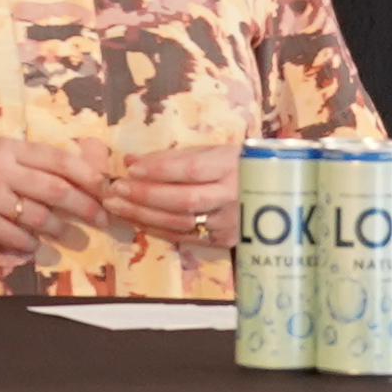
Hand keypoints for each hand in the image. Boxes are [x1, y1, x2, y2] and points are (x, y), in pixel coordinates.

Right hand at [0, 136, 122, 258]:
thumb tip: (67, 177)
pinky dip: (29, 244)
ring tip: (65, 233)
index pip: (59, 159)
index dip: (88, 175)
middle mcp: (1, 168)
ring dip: (58, 228)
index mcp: (7, 147)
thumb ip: (22, 163)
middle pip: (58, 188)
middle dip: (85, 205)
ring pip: (40, 216)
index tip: (106, 187)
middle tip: (102, 218)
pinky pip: (16, 237)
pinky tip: (31, 245)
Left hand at [102, 139, 237, 250]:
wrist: (276, 191)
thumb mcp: (213, 151)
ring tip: (117, 206)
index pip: (191, 169)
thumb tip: (132, 160)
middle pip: (183, 200)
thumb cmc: (238, 164)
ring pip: (181, 222)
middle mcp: (233, 196)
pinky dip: (157, 229)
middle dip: (144, 195)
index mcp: (232, 166)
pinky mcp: (225, 241)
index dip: (159, 170)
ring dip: (143, 215)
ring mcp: (230, 222)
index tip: (130, 168)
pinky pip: (185, 237)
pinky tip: (136, 220)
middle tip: (115, 190)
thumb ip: (173, 156)